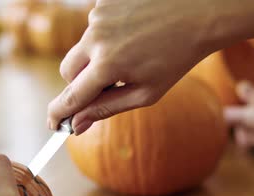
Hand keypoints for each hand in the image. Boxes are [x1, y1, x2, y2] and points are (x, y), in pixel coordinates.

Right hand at [47, 0, 221, 134]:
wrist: (199, 13)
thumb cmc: (177, 58)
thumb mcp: (146, 93)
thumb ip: (106, 108)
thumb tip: (76, 125)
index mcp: (107, 65)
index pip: (71, 96)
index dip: (59, 113)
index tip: (54, 124)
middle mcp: (96, 37)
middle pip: (67, 71)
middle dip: (79, 84)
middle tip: (105, 86)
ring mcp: (98, 15)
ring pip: (82, 47)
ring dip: (97, 57)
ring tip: (132, 52)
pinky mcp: (103, 0)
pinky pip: (95, 26)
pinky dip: (107, 35)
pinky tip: (133, 32)